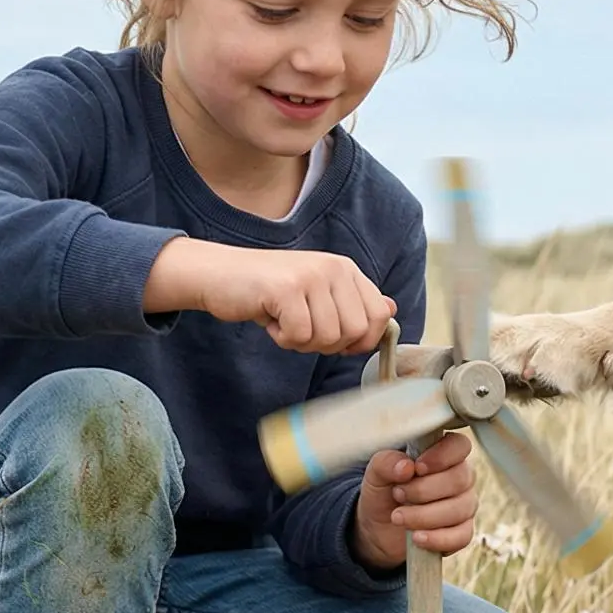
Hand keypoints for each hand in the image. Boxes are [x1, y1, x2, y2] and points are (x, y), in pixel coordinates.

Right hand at [145, 237, 396, 354]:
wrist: (220, 274)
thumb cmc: (269, 291)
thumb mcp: (317, 293)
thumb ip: (353, 302)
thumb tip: (392, 309)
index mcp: (346, 269)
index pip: (379, 317)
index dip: (359, 340)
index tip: (333, 337)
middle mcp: (334, 268)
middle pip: (356, 333)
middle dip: (328, 344)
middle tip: (301, 328)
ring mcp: (311, 276)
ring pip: (328, 338)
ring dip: (302, 342)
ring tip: (284, 320)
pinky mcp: (287, 289)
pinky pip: (300, 336)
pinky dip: (283, 339)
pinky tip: (271, 320)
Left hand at [351, 430, 476, 569]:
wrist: (378, 528)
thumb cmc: (383, 492)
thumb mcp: (376, 474)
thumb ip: (387, 463)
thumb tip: (406, 467)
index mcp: (443, 454)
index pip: (460, 445)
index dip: (442, 456)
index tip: (417, 467)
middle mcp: (459, 478)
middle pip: (460, 479)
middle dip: (424, 490)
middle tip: (397, 494)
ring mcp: (464, 505)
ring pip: (459, 509)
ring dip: (424, 515)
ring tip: (398, 517)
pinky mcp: (462, 533)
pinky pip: (461, 536)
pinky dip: (437, 538)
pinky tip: (417, 537)